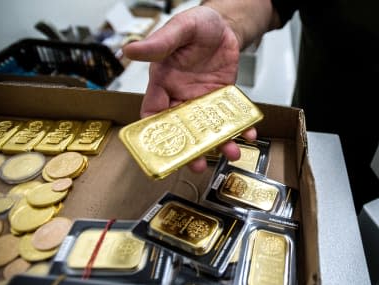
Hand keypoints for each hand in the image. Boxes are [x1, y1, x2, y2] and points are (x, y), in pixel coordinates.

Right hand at [122, 6, 255, 172]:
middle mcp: (182, 96)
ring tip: (230, 152)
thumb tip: (130, 50)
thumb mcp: (179, 29)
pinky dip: (240, 127)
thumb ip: (159, 43)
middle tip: (196, 165)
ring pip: (207, 128)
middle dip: (188, 149)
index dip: (155, 132)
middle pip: (182, 129)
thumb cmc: (196, 25)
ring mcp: (203, 100)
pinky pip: (231, 118)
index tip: (161, 148)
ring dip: (218, 143)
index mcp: (163, 83)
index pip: (153, 113)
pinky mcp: (223, 99)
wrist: (224, 25)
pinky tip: (248, 133)